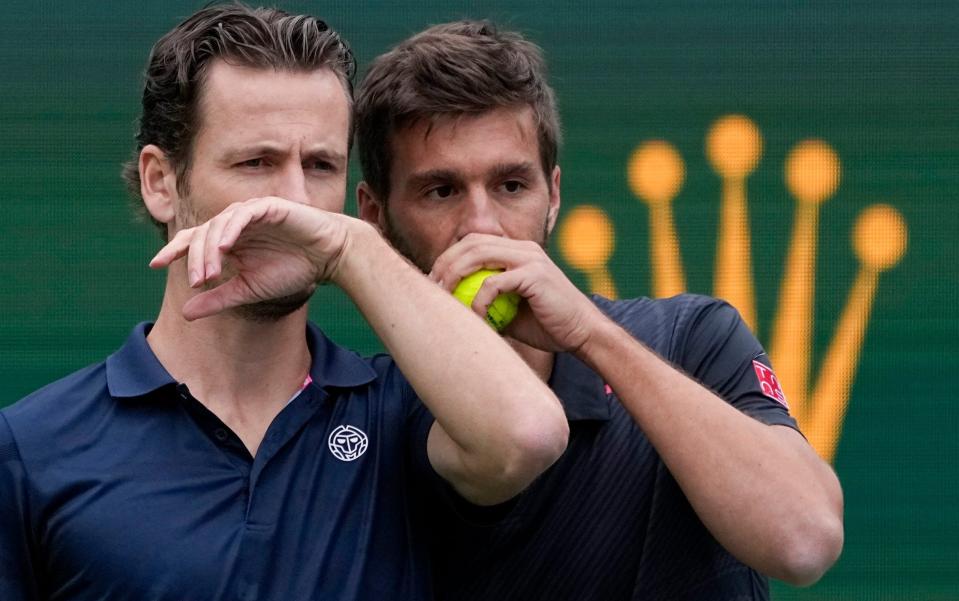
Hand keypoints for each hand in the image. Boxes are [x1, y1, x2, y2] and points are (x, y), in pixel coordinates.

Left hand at [149, 197, 351, 319]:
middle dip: (194, 258)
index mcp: (228, 240)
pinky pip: (242, 215)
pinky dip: (231, 229)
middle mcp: (234, 223)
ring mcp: (249, 213)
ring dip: (211, 250)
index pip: (193, 240)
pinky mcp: (267, 207)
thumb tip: (184, 313)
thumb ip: (218, 298)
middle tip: (198, 282)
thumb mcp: (249, 289)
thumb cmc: (292, 269)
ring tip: (211, 273)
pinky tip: (226, 246)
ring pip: (218, 225)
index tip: (155, 264)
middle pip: (201, 233)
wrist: (328, 256)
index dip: (173, 250)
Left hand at [429, 233, 603, 352]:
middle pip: (472, 243)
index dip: (449, 257)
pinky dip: (480, 299)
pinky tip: (477, 315)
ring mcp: (530, 259)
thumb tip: (453, 308)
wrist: (582, 333)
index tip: (433, 281)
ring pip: (479, 255)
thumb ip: (487, 301)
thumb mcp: (510, 311)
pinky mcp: (535, 275)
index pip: (474, 242)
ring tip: (444, 296)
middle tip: (432, 287)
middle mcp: (523, 248)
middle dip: (446, 263)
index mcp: (518, 251)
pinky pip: (496, 281)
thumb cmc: (546, 326)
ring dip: (455, 275)